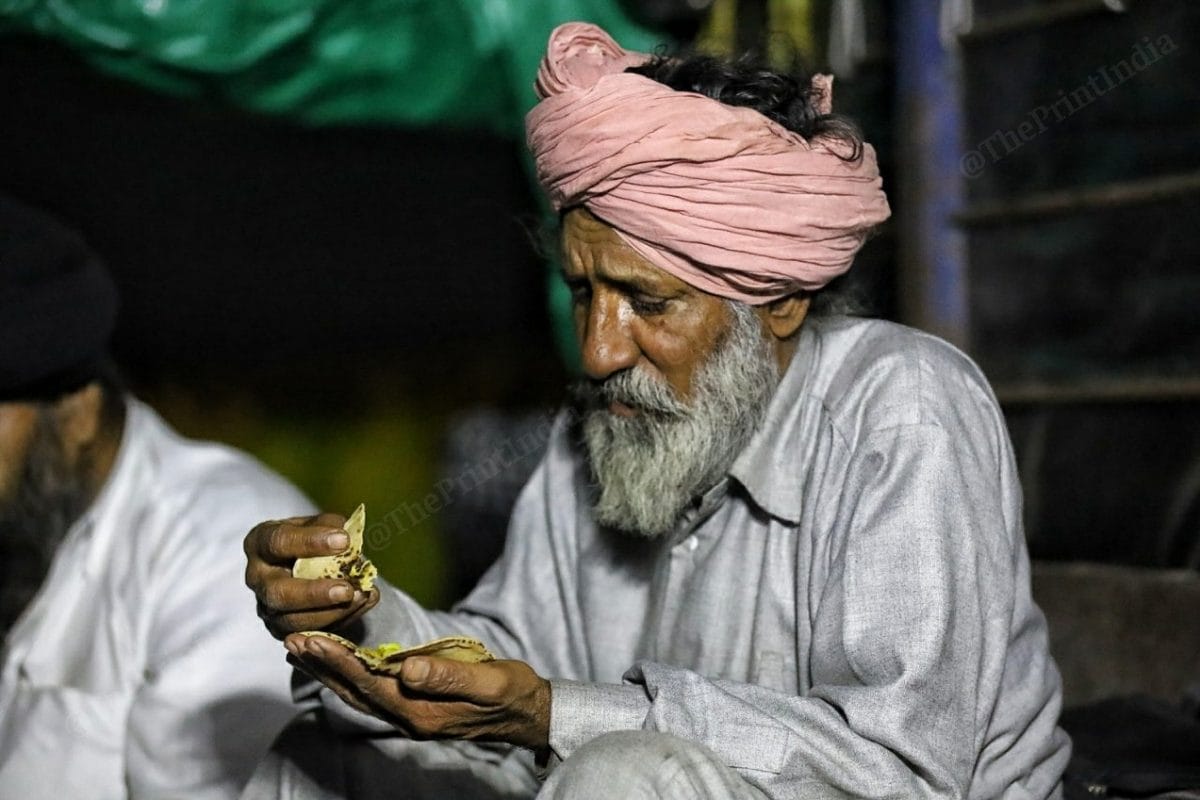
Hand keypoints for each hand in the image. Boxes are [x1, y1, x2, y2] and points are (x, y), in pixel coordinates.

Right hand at [244, 513, 378, 638]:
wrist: (303, 561)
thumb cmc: (309, 536)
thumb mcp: (316, 522)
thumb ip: (330, 526)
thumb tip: (347, 540)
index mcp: (259, 544)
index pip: (278, 543)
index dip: (310, 542)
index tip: (343, 541)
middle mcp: (257, 578)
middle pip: (279, 593)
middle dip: (314, 594)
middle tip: (346, 590)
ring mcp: (266, 607)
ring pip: (293, 621)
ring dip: (330, 613)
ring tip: (360, 597)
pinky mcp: (281, 629)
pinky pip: (309, 633)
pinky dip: (340, 620)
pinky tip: (362, 604)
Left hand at [285, 632, 551, 752]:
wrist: (528, 714)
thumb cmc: (512, 694)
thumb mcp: (489, 683)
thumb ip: (448, 678)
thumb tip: (408, 669)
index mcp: (422, 712)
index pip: (371, 684)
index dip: (339, 661)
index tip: (312, 639)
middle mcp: (408, 718)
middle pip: (354, 690)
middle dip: (322, 664)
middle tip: (291, 638)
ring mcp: (409, 714)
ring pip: (358, 692)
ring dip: (329, 669)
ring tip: (301, 647)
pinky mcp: (413, 706)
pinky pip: (371, 690)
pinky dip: (348, 673)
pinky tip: (337, 659)